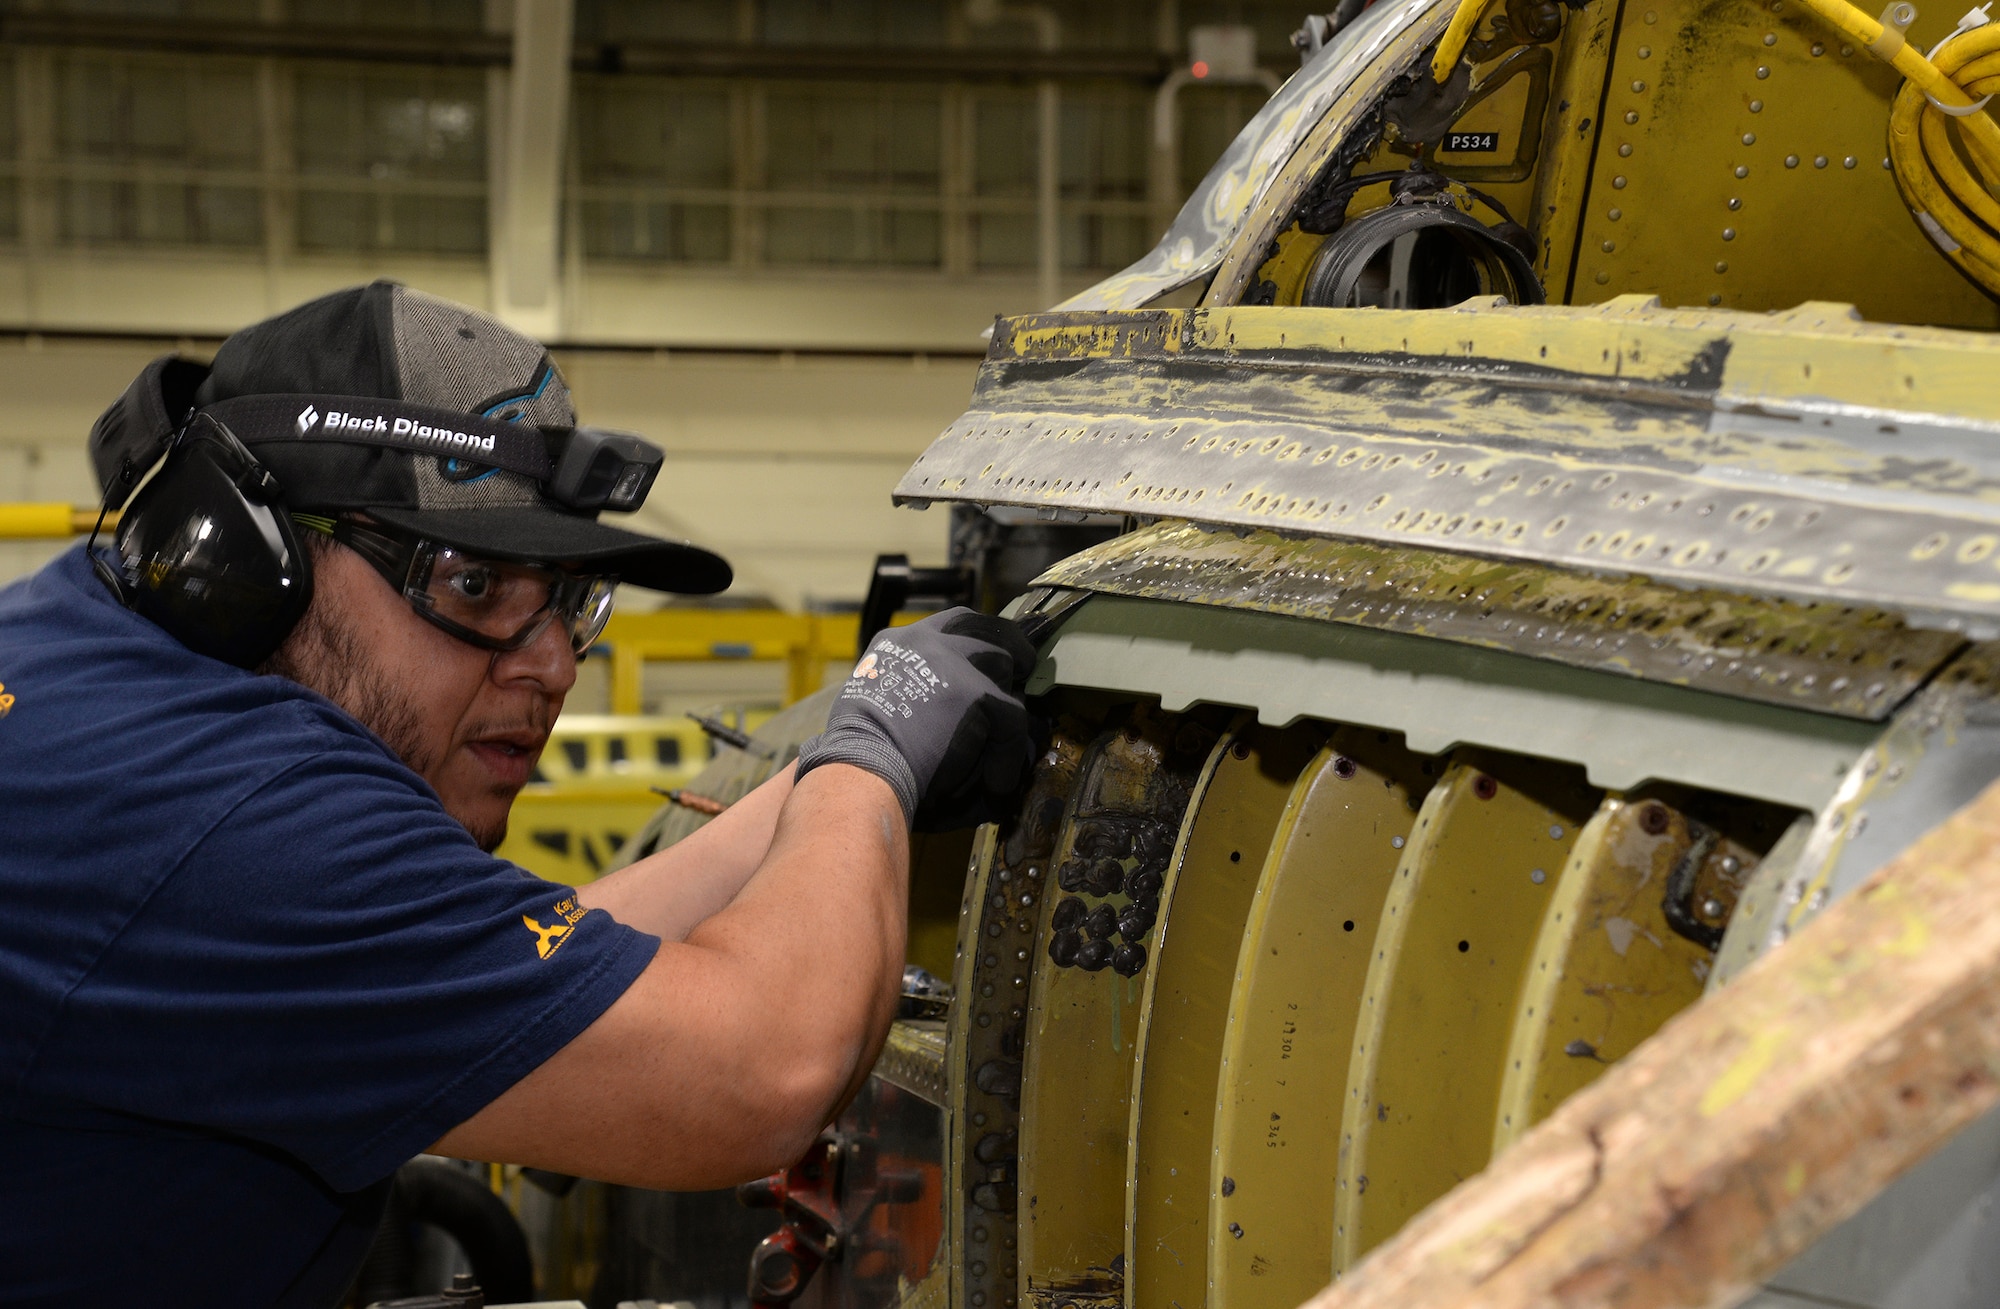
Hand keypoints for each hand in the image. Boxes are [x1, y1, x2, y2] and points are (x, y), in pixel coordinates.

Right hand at [796, 609, 1039, 829]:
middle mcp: (926, 641)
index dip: (978, 637)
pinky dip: (1007, 755)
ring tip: (1001, 740)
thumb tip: (955, 714)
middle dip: (1010, 648)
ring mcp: (954, 662)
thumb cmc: (862, 755)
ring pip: (1005, 668)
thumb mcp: (881, 705)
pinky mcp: (977, 692)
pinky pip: (1013, 719)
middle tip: (1023, 671)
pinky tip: (995, 784)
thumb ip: (914, 693)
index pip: (952, 623)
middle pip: (986, 629)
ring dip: (1004, 705)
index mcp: (898, 643)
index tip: (992, 652)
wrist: (860, 771)